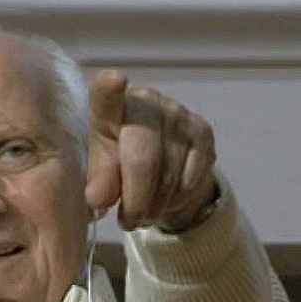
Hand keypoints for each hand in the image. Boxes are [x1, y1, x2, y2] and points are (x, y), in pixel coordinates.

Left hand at [85, 70, 216, 231]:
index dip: (108, 89)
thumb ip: (97, 185)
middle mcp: (145, 102)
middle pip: (143, 156)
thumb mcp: (98, 177)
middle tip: (127, 221)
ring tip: (141, 216)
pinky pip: (192, 178)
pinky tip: (165, 200)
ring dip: (154, 206)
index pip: (105, 96)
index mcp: (107, 109)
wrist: (155, 172)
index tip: (113, 80)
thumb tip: (99, 200)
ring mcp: (178, 114)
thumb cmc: (113, 169)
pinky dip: (176, 199)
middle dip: (135, 199)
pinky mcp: (203, 131)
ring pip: (169, 174)